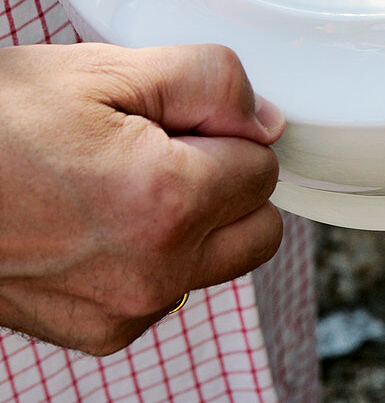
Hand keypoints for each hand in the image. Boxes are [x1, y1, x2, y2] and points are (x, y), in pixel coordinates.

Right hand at [0, 43, 284, 354]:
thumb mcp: (105, 69)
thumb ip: (210, 83)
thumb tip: (267, 121)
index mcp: (163, 203)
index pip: (262, 166)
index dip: (223, 130)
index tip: (175, 118)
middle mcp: (153, 274)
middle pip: (257, 226)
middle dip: (226, 181)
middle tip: (160, 146)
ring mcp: (123, 312)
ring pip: (218, 262)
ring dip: (195, 221)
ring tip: (122, 179)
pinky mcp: (98, 333)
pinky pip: (167, 289)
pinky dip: (154, 254)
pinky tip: (99, 217)